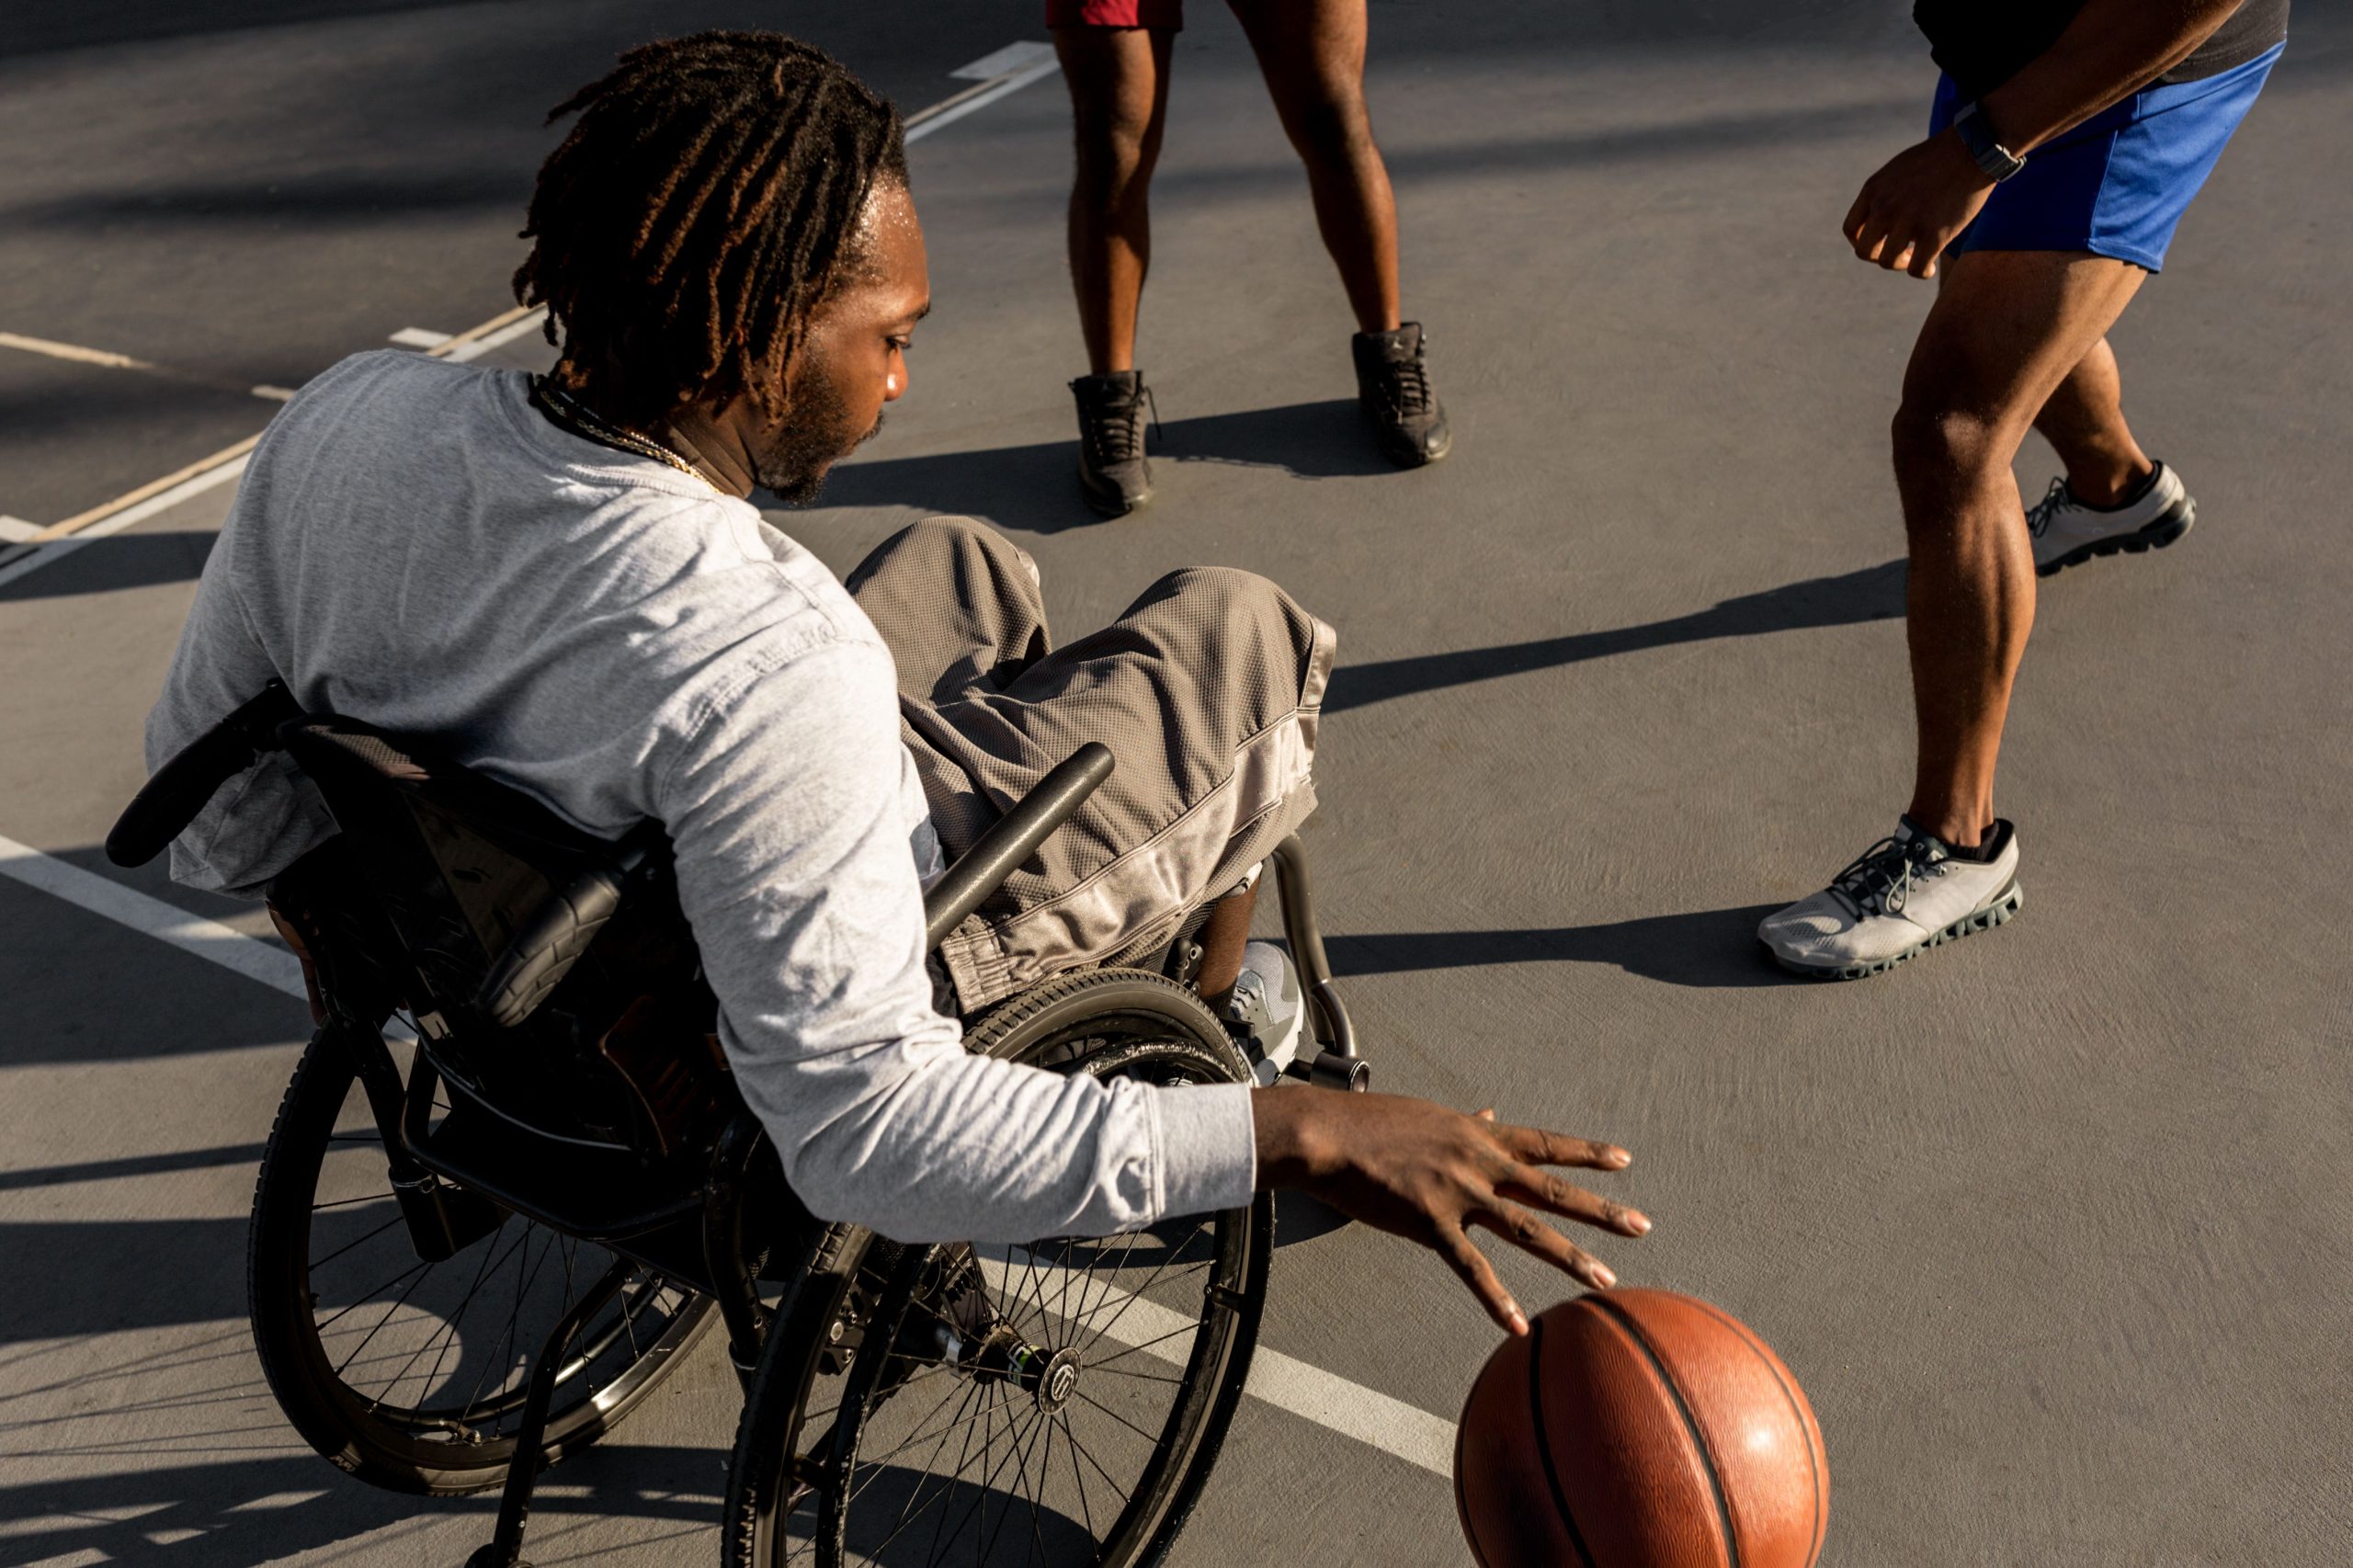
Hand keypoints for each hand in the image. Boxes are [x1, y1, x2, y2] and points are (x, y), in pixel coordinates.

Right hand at [1253, 1090, 1647, 1334]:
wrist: (1328, 1135)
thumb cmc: (1372, 1124)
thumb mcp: (1430, 1115)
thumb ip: (1468, 1122)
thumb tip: (1493, 1112)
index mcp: (1479, 1136)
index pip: (1546, 1145)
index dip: (1587, 1154)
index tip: (1625, 1160)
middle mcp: (1479, 1162)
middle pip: (1552, 1190)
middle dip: (1601, 1210)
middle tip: (1642, 1226)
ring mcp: (1458, 1192)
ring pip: (1526, 1229)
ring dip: (1570, 1256)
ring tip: (1605, 1280)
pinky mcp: (1429, 1222)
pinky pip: (1470, 1267)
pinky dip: (1495, 1298)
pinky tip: (1519, 1324)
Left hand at [1844, 129, 1995, 279]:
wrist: (1973, 149)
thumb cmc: (1938, 159)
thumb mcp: (1897, 170)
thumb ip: (1882, 194)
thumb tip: (1875, 221)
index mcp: (1873, 190)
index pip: (1851, 230)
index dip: (1862, 242)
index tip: (1880, 242)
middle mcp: (1884, 207)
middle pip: (1864, 251)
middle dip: (1879, 255)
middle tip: (1899, 251)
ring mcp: (1908, 221)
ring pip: (1888, 262)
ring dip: (1901, 264)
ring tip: (1915, 257)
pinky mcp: (1934, 234)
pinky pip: (1917, 269)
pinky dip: (1922, 273)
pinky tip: (1929, 268)